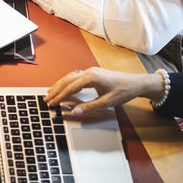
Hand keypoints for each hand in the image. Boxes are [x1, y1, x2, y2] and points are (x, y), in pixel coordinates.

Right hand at [44, 67, 163, 115]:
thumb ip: (89, 107)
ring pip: (69, 77)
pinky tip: (64, 87)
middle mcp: (88, 72)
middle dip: (56, 90)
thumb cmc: (124, 91)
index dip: (60, 96)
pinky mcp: (92, 73)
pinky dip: (66, 82)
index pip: (70, 87)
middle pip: (67, 80)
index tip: (52, 103)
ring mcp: (90, 71)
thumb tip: (75, 111)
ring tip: (51, 93)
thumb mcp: (107, 102)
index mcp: (91, 77)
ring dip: (59, 85)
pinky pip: (75, 76)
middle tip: (47, 99)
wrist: (136, 83)